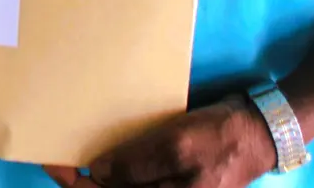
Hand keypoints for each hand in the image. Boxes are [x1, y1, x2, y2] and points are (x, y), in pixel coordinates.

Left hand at [43, 95, 277, 187]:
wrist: (260, 131)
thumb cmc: (221, 139)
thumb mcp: (179, 147)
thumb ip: (139, 165)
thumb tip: (100, 175)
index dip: (77, 185)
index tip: (53, 163)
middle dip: (85, 180)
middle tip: (56, 155)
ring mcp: (168, 186)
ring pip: (123, 185)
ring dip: (99, 173)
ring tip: (75, 150)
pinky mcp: (171, 174)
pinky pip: (138, 175)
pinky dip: (118, 164)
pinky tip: (104, 148)